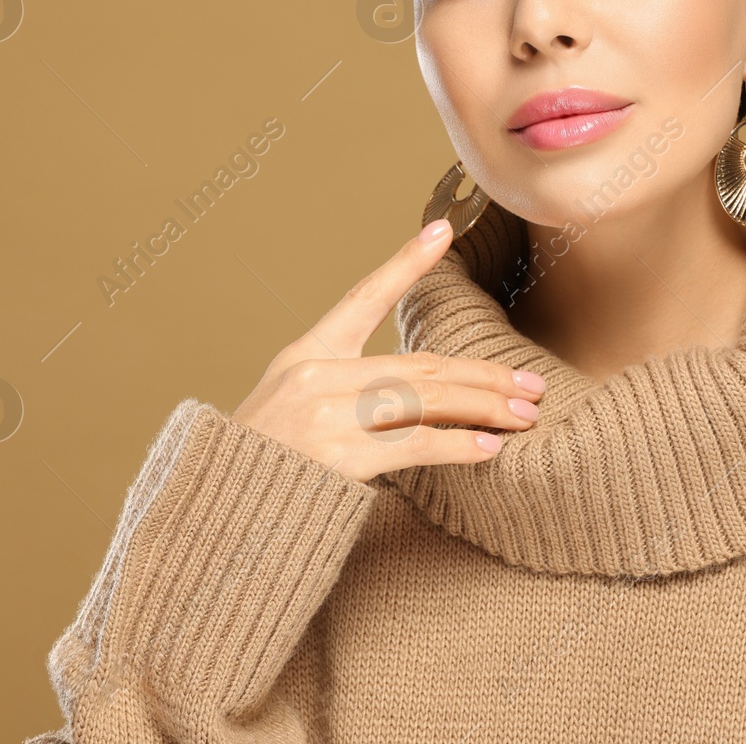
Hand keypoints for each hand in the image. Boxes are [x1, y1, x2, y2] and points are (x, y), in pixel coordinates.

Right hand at [231, 218, 544, 482]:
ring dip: (484, 407)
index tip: (443, 230)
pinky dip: (457, 446)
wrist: (214, 515)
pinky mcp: (336, 457)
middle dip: (483, 374)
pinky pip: (414, 445)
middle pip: (420, 364)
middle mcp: (316, 376)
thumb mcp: (287, 408)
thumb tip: (414, 392)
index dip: (405, 263)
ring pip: (426, 399)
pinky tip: (490, 448)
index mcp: (305, 355)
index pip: (363, 298)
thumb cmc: (258, 468)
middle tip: (531, 383)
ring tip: (524, 414)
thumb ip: (341, 391)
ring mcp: (326, 414)